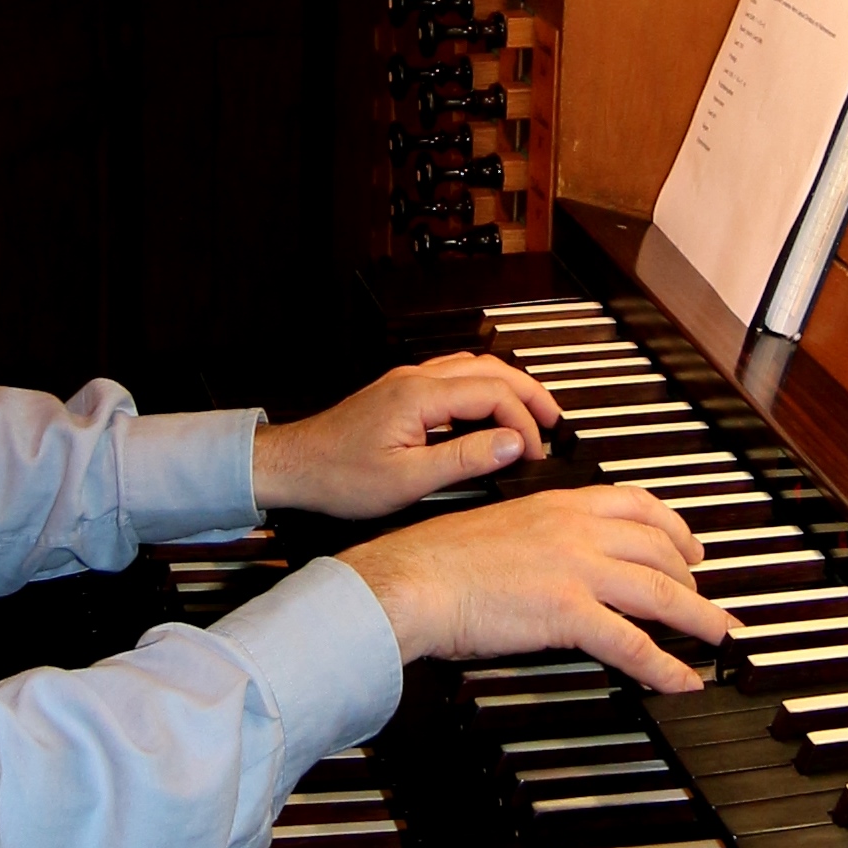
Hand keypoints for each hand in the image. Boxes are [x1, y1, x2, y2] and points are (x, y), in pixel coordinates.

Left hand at [251, 354, 559, 521]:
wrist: (294, 467)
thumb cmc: (338, 476)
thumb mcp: (408, 480)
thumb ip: (465, 459)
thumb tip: (511, 444)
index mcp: (420, 396)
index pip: (492, 394)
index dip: (522, 422)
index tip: (534, 452)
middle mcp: (415, 379)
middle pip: (490, 370)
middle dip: (528, 394)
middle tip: (554, 421)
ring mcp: (407, 381)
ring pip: (473, 368)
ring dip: (507, 388)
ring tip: (531, 414)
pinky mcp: (400, 391)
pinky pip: (454, 377)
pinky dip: (483, 389)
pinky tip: (489, 410)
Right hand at [339, 483, 732, 691]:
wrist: (413, 578)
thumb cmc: (438, 560)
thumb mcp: (499, 526)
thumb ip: (538, 534)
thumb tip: (554, 556)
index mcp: (559, 504)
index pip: (637, 504)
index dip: (675, 527)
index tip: (691, 545)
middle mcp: (577, 529)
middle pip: (660, 549)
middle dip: (693, 577)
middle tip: (705, 600)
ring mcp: (577, 569)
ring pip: (661, 592)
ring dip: (698, 619)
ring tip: (719, 638)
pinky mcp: (568, 611)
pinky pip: (632, 642)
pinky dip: (664, 665)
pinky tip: (681, 680)